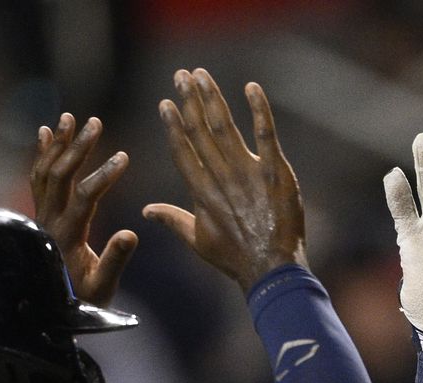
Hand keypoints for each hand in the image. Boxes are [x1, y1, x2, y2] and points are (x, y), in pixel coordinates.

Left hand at [31, 113, 138, 306]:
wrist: (46, 309)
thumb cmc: (81, 301)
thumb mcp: (103, 287)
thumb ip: (115, 260)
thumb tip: (131, 232)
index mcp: (68, 236)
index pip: (85, 197)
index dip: (104, 175)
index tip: (124, 157)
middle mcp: (49, 221)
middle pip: (60, 175)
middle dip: (78, 147)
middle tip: (94, 122)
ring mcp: (41, 215)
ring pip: (45, 172)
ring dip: (58, 144)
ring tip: (70, 117)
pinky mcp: (40, 214)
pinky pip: (36, 178)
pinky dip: (41, 154)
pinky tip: (46, 133)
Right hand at [144, 70, 305, 291]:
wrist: (271, 269)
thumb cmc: (234, 258)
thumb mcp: (197, 240)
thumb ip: (172, 219)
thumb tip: (147, 210)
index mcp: (200, 191)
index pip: (182, 149)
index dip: (173, 124)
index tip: (165, 102)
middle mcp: (220, 177)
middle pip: (200, 130)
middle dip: (189, 100)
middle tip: (181, 74)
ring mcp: (248, 173)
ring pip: (225, 127)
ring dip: (212, 98)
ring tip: (201, 75)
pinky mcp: (276, 172)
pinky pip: (266, 134)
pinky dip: (259, 109)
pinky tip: (251, 88)